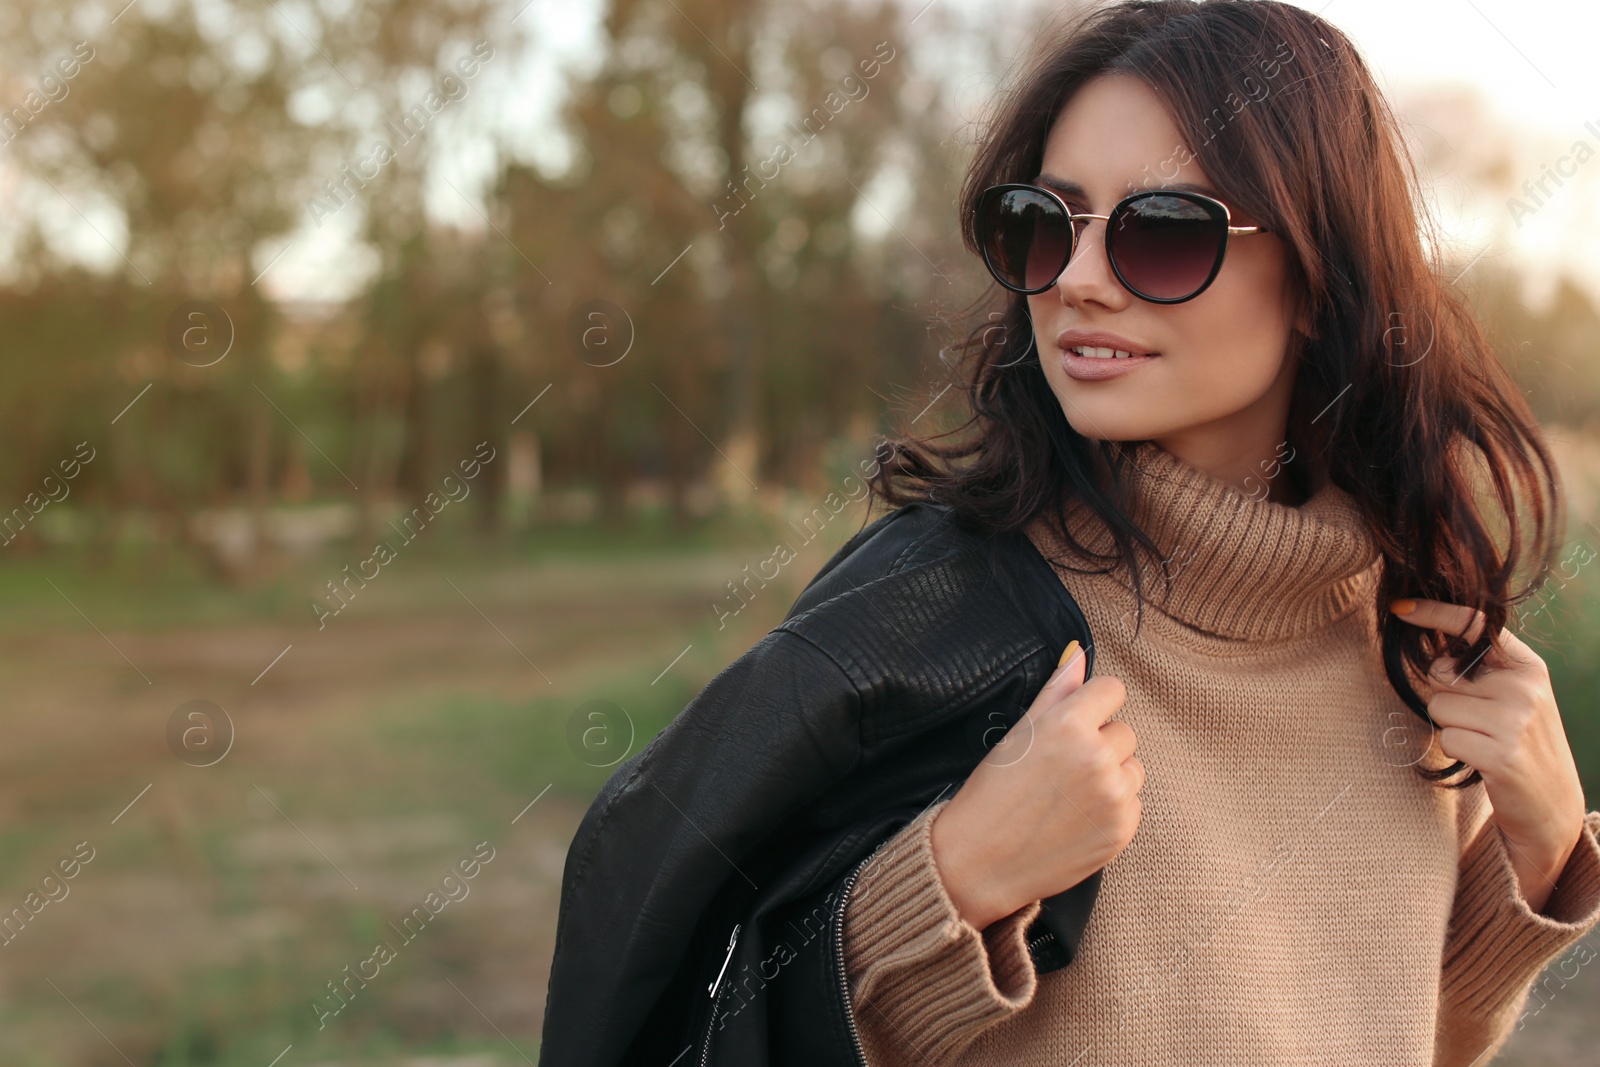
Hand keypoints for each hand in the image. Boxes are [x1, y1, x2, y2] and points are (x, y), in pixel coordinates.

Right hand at [931, 641, 1143, 929]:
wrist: (980, 861)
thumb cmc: (992, 792)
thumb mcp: (1018, 733)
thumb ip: (1056, 691)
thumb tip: (1078, 652)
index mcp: (1068, 724)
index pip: (1113, 690)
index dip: (1093, 705)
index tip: (1075, 724)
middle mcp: (1097, 757)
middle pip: (1125, 731)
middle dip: (1100, 744)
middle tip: (1061, 769)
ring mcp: (1113, 796)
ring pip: (1133, 768)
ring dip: (1111, 776)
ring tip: (1069, 796)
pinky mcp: (1122, 830)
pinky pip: (1133, 803)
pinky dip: (1112, 809)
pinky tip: (1077, 819)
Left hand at [1391, 597, 1587, 913]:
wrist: (1552, 805)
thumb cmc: (1520, 742)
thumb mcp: (1514, 697)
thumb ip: (1480, 670)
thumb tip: (1432, 654)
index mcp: (1529, 667)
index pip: (1477, 626)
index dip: (1435, 613)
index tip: (1400, 607)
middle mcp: (1525, 688)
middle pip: (1441, 673)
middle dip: (1446, 696)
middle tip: (1479, 721)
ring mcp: (1515, 721)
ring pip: (1439, 706)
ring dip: (1450, 726)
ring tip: (1483, 741)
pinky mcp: (1501, 754)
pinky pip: (1446, 738)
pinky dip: (1455, 750)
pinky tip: (1482, 760)